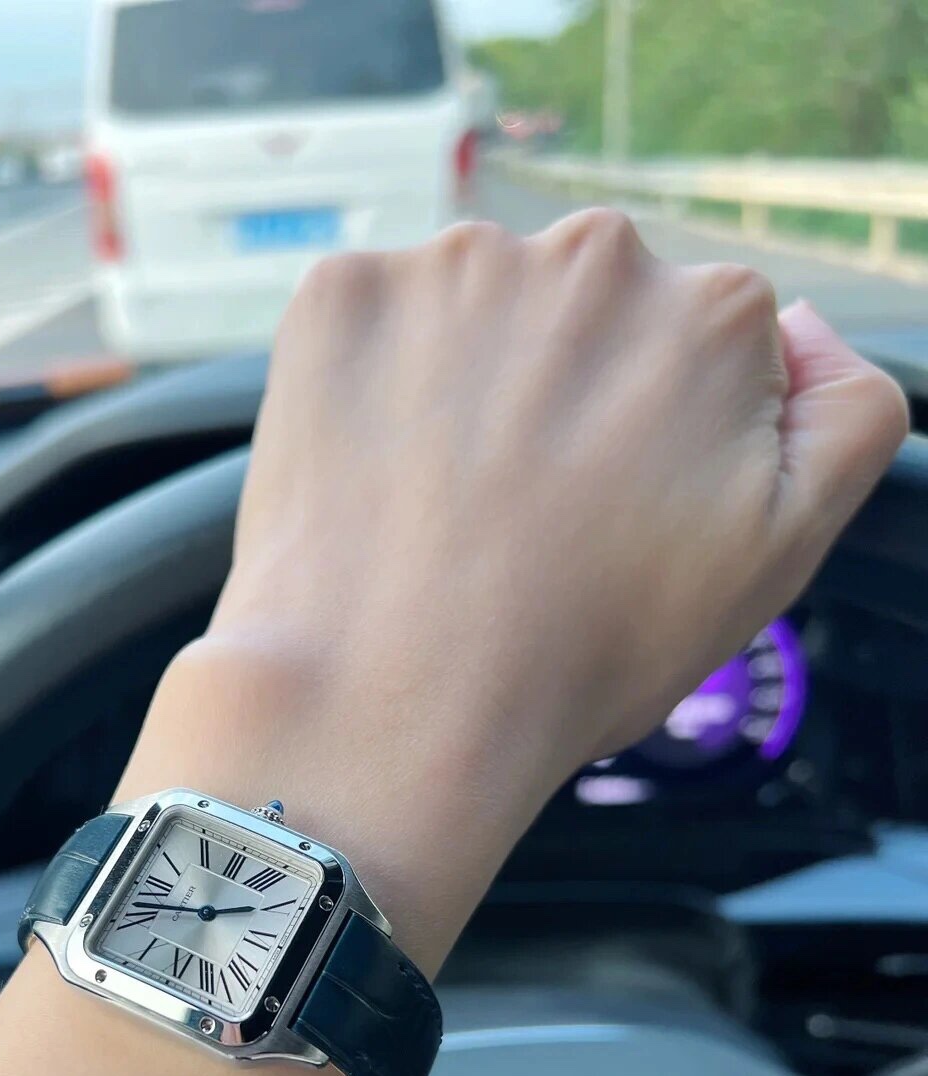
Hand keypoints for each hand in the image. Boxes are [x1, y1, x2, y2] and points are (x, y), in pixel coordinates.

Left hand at [120, 212, 906, 969]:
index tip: (610, 505)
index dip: (654, 435)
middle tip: (523, 512)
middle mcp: (592, 257)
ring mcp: (456, 266)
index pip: (698, 343)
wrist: (398, 702)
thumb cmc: (586, 650)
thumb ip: (847, 417)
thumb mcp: (777, 553)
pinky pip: (371, 321)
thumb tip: (804, 324)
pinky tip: (374, 475)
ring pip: (475, 312)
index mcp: (714, 312)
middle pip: (586, 314)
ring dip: (466, 381)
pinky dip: (370, 383)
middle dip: (563, 391)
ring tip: (444, 504)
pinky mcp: (343, 295)